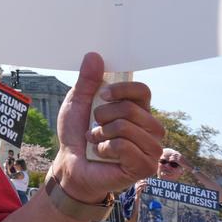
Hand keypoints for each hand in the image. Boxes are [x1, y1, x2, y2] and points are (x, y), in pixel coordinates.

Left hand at [49, 52, 164, 203]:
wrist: (71, 165)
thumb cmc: (77, 134)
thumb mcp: (77, 102)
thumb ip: (87, 81)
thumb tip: (94, 55)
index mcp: (137, 109)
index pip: (143, 91)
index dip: (121, 90)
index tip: (102, 95)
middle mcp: (149, 128)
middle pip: (132, 109)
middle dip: (104, 116)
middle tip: (95, 125)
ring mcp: (150, 148)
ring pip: (128, 127)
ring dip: (103, 132)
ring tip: (96, 140)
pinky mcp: (145, 167)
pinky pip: (125, 147)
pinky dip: (106, 148)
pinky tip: (102, 154)